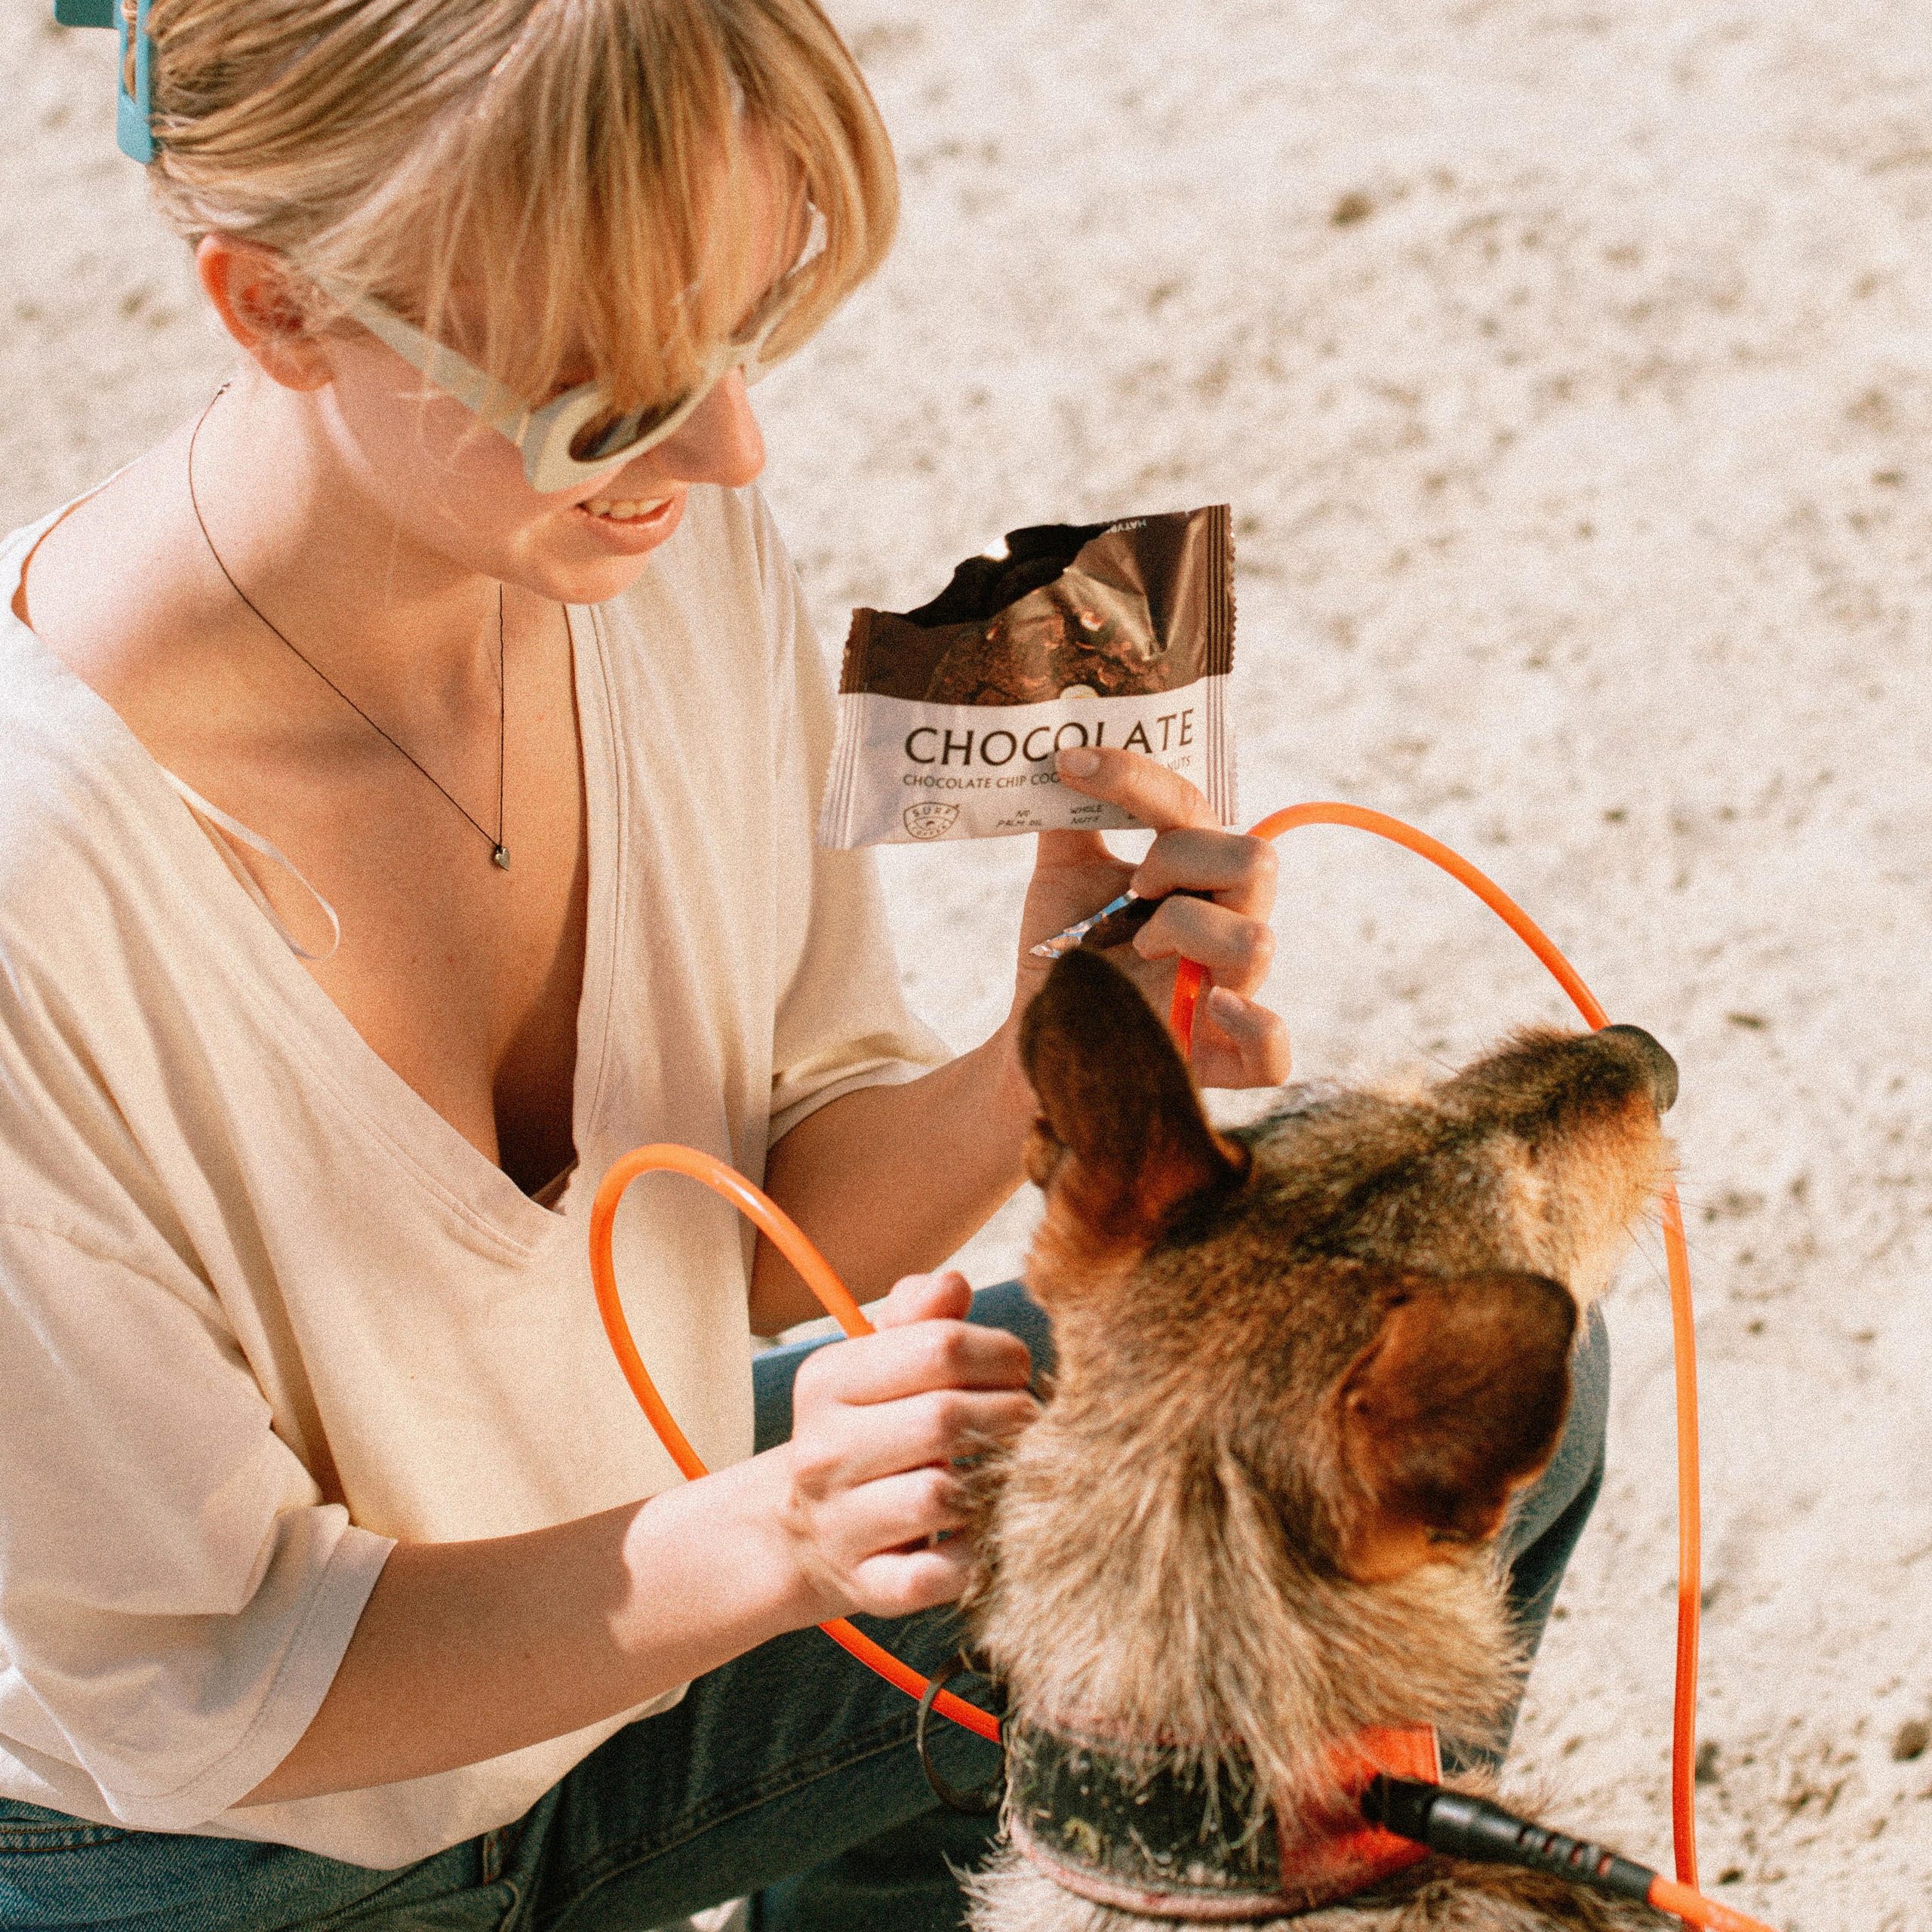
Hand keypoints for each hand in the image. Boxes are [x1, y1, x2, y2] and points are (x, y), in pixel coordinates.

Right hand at [772, 1271, 1036, 1620]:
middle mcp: (824, 1452)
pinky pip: (940, 1573)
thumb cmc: (868, 1429)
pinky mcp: (868, 1587)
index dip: (1002, 1353)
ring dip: (994, 1482)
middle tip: (1026, 1421)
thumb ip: (919, 1319)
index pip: (940, 1346)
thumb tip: (953, 1283)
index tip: (1017, 1369)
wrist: (801, 1532)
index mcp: (828, 1380)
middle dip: (1009, 1416)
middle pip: (946, 1419)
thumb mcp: (878, 1364)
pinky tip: (982, 1529)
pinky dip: (975, 1553)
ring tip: (1005, 1469)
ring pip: (942, 1496)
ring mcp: (841, 1524)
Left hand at [1012, 746, 1289, 1088]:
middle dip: (1181, 857)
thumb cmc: (1062, 954)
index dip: (1136, 776)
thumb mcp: (1059, 877)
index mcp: (1196, 876)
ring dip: (1187, 932)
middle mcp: (1225, 926)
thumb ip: (1069, 817)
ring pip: (1257, 943)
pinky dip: (1249, 1024)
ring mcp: (1231, 994)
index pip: (1191, 807)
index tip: (1070, 763)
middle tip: (1129, 885)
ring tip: (1138, 949)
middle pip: (1257, 860)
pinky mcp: (1223, 1061)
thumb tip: (1057, 741)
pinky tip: (1203, 1008)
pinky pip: (1275, 1050)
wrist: (1036, 1038)